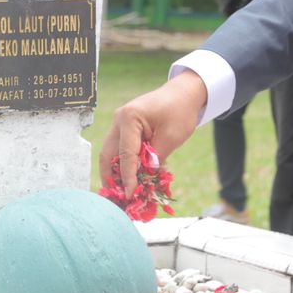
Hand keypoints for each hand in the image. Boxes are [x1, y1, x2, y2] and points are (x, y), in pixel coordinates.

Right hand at [98, 70, 207, 193]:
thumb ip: (155, 159)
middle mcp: (119, 120)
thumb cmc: (180, 112)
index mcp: (129, 118)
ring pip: (110, 154)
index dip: (127, 178)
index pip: (125, 155)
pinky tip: (129, 180)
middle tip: (118, 198)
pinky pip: (120, 150)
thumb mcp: (171, 137)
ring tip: (121, 193)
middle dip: (111, 178)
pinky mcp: (125, 129)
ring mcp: (119, 124)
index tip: (130, 195)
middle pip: (108, 155)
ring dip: (115, 173)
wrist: (184, 94)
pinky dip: (123, 165)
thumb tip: (143, 180)